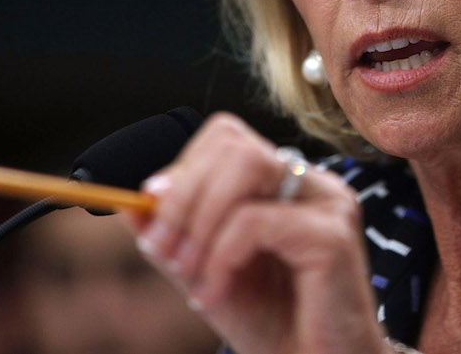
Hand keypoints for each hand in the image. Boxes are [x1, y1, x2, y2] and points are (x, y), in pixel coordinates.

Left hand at [122, 112, 385, 353]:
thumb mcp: (206, 272)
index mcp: (286, 182)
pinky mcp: (331, 236)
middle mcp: (312, 181)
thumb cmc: (273, 322)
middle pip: (233, 144)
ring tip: (187, 274)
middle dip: (182, 197)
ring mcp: (327, 202)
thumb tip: (129, 205)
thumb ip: (174, 236)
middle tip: (162, 251)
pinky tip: (213, 294)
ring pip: (245, 167)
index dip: (182, 173)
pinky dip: (219, 257)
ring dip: (199, 221)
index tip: (156, 226)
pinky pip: (254, 222)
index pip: (226, 138)